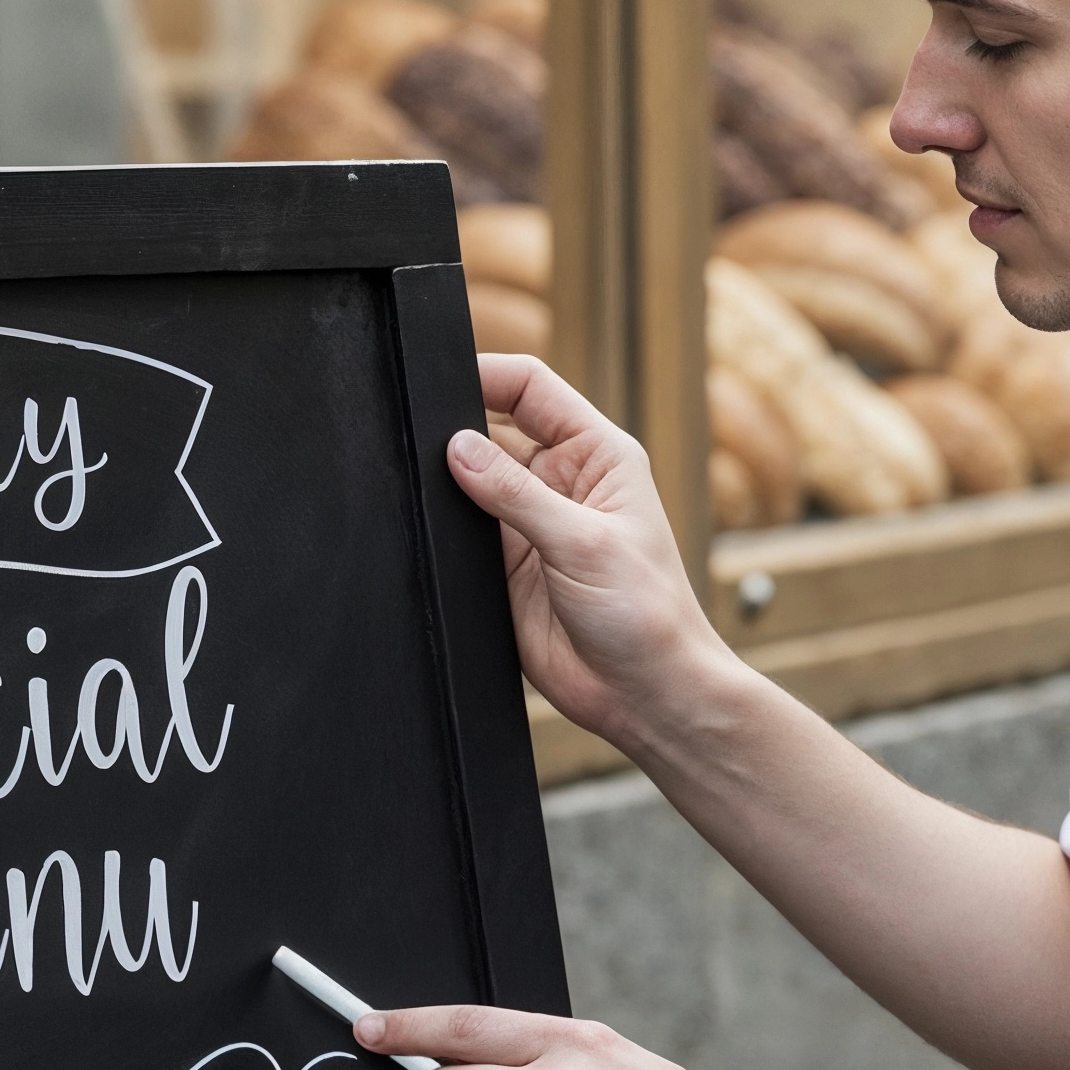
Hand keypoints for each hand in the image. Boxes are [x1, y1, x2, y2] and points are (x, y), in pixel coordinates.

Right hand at [450, 358, 734, 750]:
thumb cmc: (647, 615)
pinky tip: (431, 534)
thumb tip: (457, 448)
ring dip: (446, 485)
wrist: (645, 695)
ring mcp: (529, 524)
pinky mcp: (504, 568)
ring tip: (428, 494)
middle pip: (491, 430)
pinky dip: (443, 531)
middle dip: (454, 431)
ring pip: (468, 483)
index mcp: (596, 454)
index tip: (437, 380)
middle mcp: (560, 482)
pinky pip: (461, 535)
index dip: (485, 374)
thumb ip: (517, 494)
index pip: (530, 388)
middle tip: (421, 444)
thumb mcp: (584, 541)